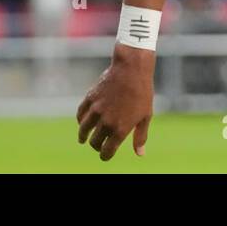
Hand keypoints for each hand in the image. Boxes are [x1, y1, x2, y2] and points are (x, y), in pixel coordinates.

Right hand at [76, 46, 155, 160]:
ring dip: (83, 136)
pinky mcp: (90, 99)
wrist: (132, 69)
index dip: (105, 156)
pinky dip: (80, 120)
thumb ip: (140, 136)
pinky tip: (82, 122)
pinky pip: (80, 114)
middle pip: (94, 142)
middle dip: (96, 146)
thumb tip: (140, 154)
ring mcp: (96, 110)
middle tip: (98, 145)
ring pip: (83, 130)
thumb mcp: (145, 116)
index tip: (105, 155)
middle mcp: (106, 122)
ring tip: (83, 139)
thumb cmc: (142, 93)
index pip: (107, 152)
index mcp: (120, 129)